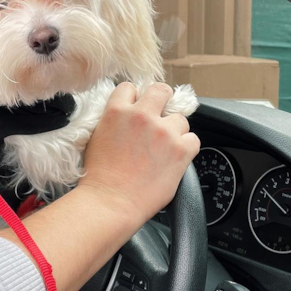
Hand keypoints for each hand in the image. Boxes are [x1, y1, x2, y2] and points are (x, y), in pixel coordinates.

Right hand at [79, 82, 199, 229]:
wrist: (111, 202)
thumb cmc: (99, 177)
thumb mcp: (97, 137)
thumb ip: (114, 121)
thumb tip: (125, 116)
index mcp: (117, 111)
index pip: (130, 87)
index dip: (134, 99)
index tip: (137, 108)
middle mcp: (142, 116)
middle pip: (161, 90)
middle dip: (162, 100)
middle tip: (160, 116)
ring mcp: (164, 132)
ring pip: (180, 119)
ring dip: (174, 131)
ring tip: (164, 148)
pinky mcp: (180, 150)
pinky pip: (193, 139)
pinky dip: (186, 148)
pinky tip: (174, 158)